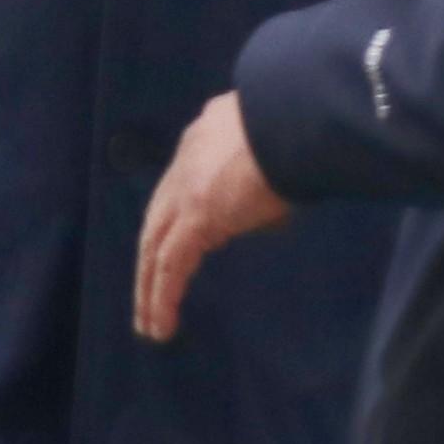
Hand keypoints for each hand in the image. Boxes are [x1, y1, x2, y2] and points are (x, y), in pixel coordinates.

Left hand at [133, 91, 291, 346]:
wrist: (292, 118)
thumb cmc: (296, 132)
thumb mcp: (273, 148)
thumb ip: (262, 174)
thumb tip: (267, 211)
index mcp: (202, 141)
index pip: (179, 186)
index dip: (175, 220)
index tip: (177, 250)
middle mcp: (185, 163)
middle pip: (156, 220)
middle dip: (151, 258)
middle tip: (147, 292)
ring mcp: (185, 191)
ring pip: (155, 246)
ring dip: (149, 288)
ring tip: (149, 324)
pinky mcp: (194, 219)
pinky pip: (170, 265)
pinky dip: (163, 297)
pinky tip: (161, 325)